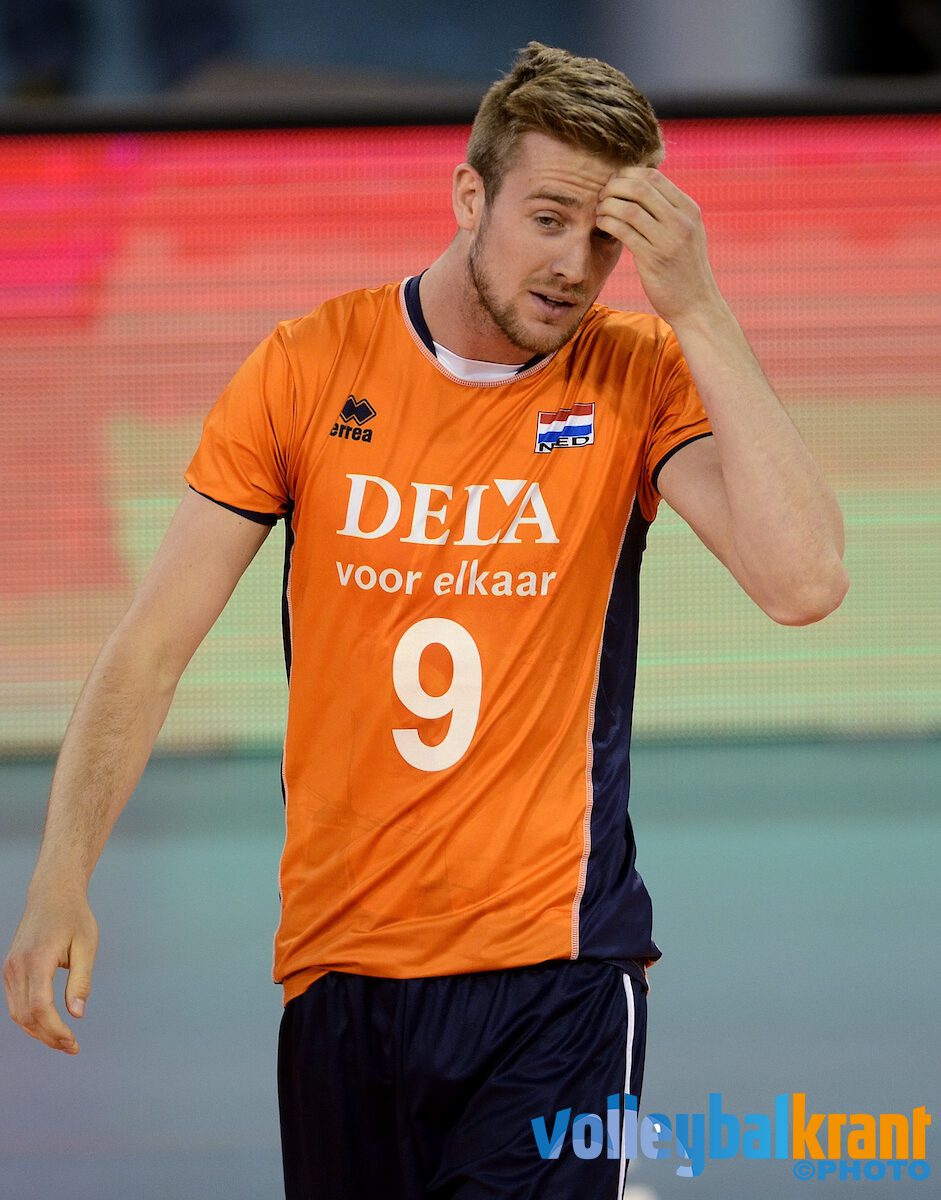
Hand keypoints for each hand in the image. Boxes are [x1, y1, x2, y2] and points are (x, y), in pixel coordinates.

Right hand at [3, 885, 98, 1054]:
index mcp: (36, 959)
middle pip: (26, 1016)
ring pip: (17, 1014)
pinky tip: (50, 1025)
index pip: (41, 1007)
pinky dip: (31, 1019)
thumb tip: (77, 1014)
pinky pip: (16, 1003)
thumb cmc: (74, 918)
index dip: (55, 1030)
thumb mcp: (87, 946)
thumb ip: (81, 981)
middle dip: (49, 1036)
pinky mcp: (10, 970)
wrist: (52, 894)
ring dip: (38, 1032)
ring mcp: (9, 969)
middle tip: (72, 1047)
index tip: (74, 1042)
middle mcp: (17, 967)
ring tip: (63, 1041)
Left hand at [595, 167, 720, 324]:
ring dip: (607, 205)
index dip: (628, 175)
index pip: (653, 177)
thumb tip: (641, 191)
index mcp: (689, 209)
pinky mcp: (653, 259)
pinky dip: (607, 223)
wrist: (696, 305)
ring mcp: (668, 240)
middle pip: (639, 187)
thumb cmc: (685, 270)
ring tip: (599, 211)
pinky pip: (624, 231)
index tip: (614, 183)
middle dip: (614, 186)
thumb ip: (670, 212)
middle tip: (602, 195)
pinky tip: (601, 224)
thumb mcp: (687, 234)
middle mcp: (681, 221)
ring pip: (628, 208)